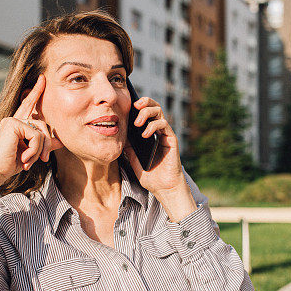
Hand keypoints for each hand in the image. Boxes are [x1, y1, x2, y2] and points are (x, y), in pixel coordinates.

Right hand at [0, 75, 62, 184]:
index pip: (28, 105)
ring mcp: (12, 120)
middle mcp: (13, 119)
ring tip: (29, 160)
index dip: (36, 92)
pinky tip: (25, 158)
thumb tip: (61, 141)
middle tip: (43, 159)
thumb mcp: (32, 152)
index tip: (42, 79)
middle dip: (46, 144)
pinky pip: (36, 135)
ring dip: (39, 149)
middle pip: (43, 124)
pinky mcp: (13, 124)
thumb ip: (44, 144)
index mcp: (17, 124)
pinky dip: (34, 150)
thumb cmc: (12, 163)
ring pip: (41, 131)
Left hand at [123, 97, 195, 220]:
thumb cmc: (151, 176)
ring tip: (138, 123)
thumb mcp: (134, 161)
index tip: (126, 107)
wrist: (164, 188)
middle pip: (154, 107)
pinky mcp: (171, 140)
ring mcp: (165, 135)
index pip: (145, 113)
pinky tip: (145, 134)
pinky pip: (164, 125)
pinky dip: (153, 126)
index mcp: (150, 134)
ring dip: (147, 112)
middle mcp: (158, 131)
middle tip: (134, 106)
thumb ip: (129, 149)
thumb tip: (119, 136)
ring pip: (159, 112)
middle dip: (144, 102)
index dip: (138, 106)